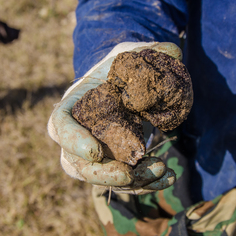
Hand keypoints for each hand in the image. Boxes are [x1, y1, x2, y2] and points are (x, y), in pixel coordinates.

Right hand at [48, 42, 182, 193]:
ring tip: (162, 169)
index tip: (96, 152)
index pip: (61, 126)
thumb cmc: (117, 71)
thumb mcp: (129, 55)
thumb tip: (174, 51)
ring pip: (102, 179)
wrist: (120, 88)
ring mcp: (92, 155)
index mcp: (73, 106)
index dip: (73, 141)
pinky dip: (145, 184)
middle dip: (103, 174)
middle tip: (129, 174)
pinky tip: (169, 177)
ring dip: (131, 182)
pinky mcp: (111, 165)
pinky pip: (123, 183)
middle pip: (77, 164)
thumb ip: (147, 51)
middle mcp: (76, 135)